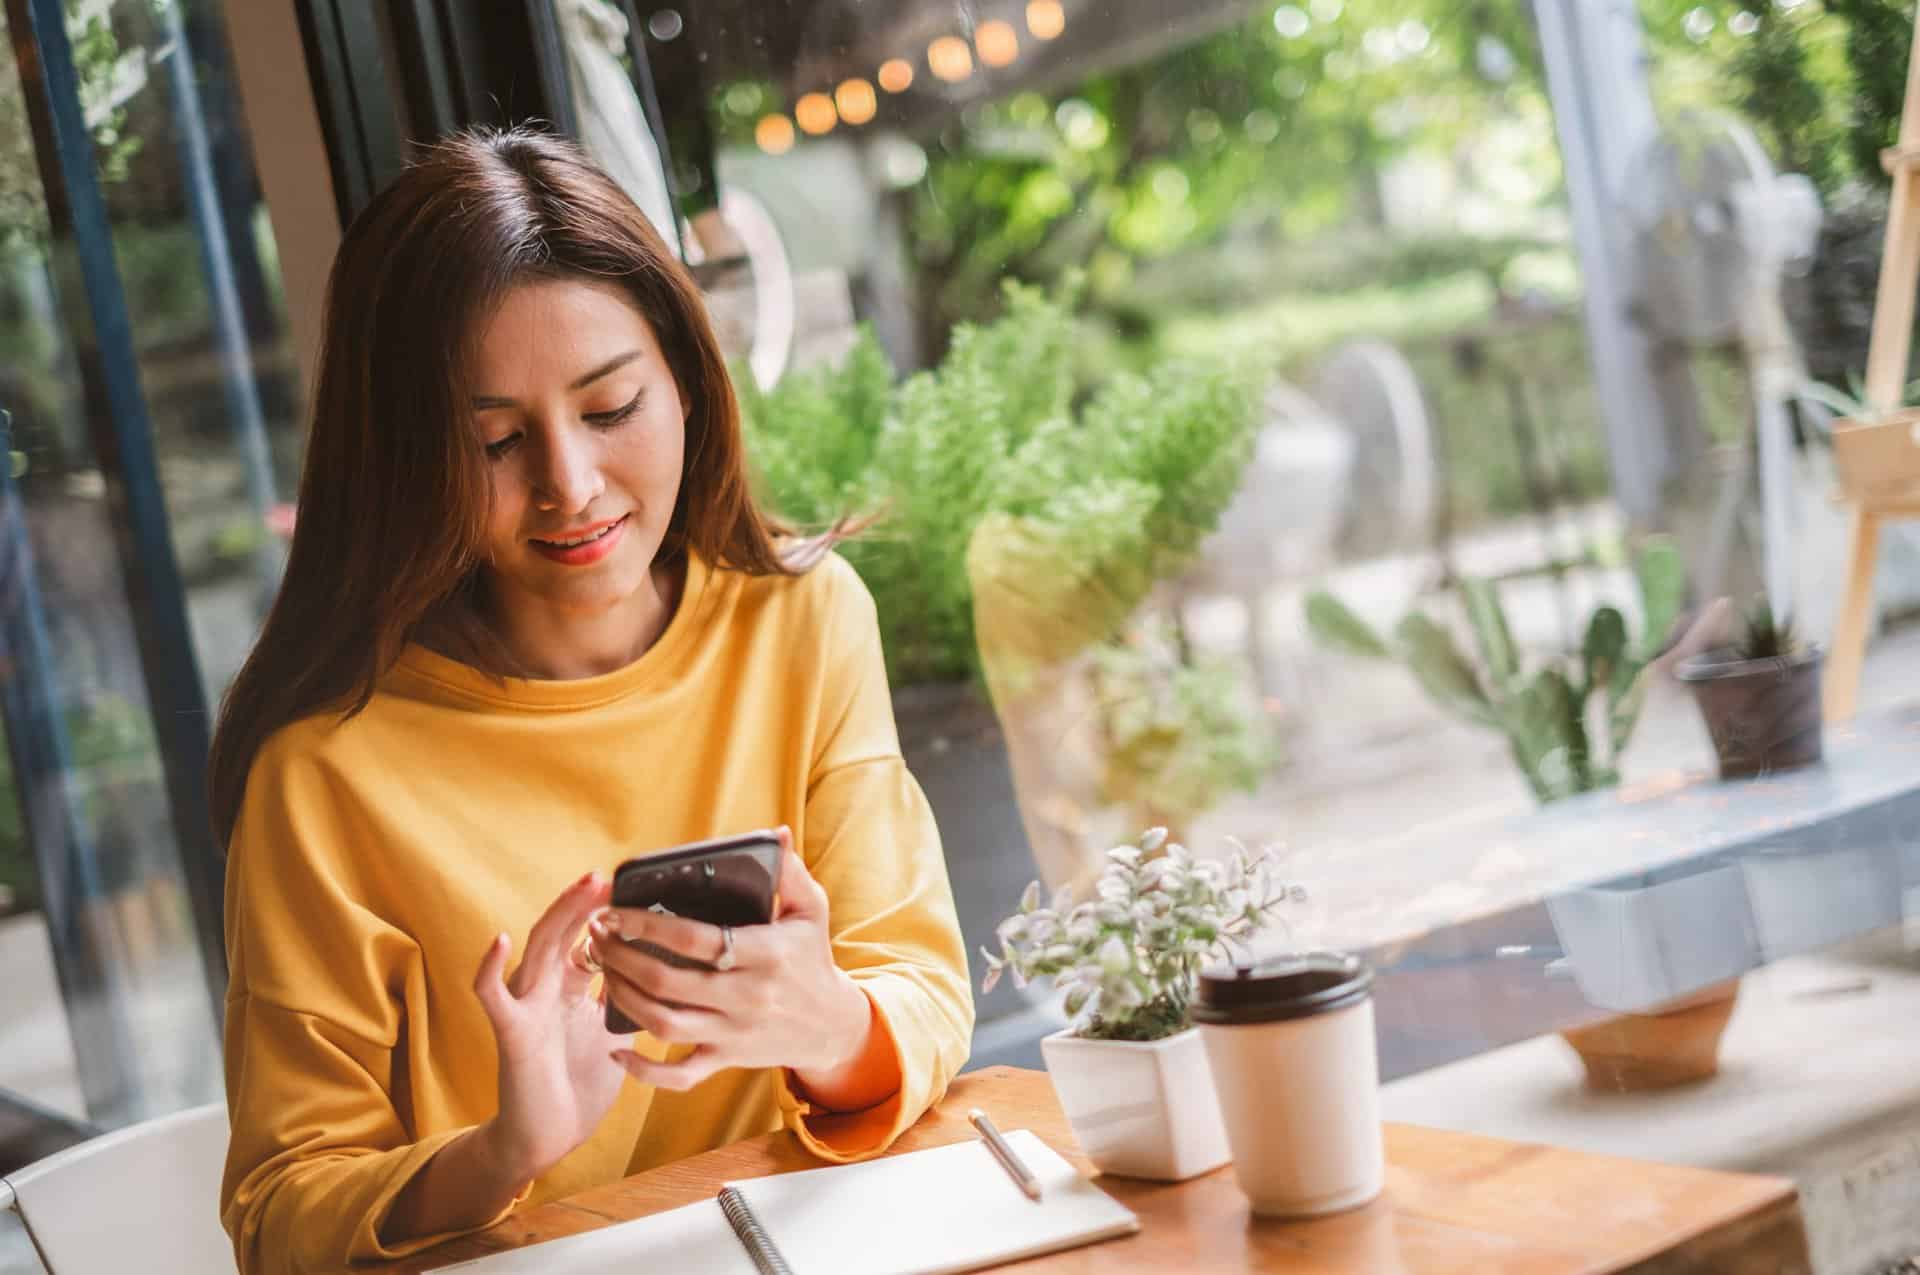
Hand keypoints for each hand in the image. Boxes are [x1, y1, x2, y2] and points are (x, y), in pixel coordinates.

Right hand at [472, 870, 626, 1181]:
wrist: (550, 1135)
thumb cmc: (580, 1084)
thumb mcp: (616, 1031)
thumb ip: (629, 997)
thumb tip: (668, 969)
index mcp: (570, 988)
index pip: (585, 938)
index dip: (605, 914)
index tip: (632, 888)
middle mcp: (545, 989)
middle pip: (563, 932)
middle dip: (584, 903)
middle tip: (607, 875)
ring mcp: (526, 1006)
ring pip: (537, 949)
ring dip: (559, 916)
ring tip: (581, 889)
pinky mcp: (511, 1031)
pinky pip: (493, 996)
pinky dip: (490, 968)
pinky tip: (499, 940)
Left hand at [589, 828, 875, 1095]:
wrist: (831, 1025)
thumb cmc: (812, 959)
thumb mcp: (812, 910)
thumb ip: (790, 872)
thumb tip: (777, 834)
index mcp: (766, 954)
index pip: (696, 939)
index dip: (648, 925)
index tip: (615, 910)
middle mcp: (747, 996)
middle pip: (669, 981)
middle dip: (622, 956)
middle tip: (597, 935)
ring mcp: (733, 1033)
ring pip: (664, 1024)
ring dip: (624, 998)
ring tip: (602, 969)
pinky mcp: (726, 1060)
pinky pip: (679, 1076)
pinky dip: (644, 1071)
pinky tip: (616, 1049)